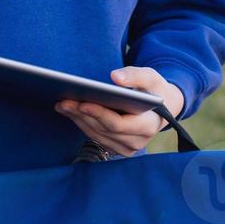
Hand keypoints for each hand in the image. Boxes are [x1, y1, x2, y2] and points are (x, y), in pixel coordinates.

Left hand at [54, 66, 183, 156]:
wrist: (161, 106)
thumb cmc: (153, 89)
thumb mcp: (150, 76)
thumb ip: (134, 75)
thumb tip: (114, 77)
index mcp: (149, 125)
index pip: (119, 124)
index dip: (99, 114)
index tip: (82, 102)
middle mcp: (138, 141)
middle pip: (104, 130)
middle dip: (82, 114)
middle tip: (64, 101)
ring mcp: (127, 148)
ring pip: (96, 135)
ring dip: (78, 120)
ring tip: (63, 104)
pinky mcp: (117, 148)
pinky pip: (96, 137)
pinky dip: (82, 123)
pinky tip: (70, 111)